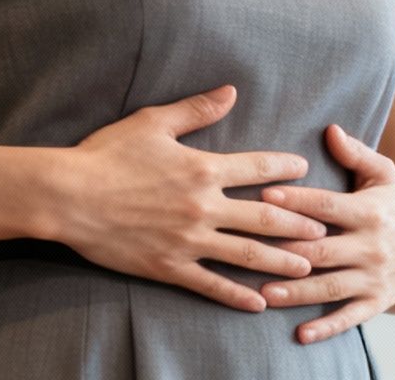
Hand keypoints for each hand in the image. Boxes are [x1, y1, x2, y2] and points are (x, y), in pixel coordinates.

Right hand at [51, 84, 328, 312]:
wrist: (67, 196)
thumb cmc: (107, 154)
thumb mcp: (153, 122)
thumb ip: (197, 110)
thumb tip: (231, 91)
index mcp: (203, 168)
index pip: (258, 166)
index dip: (286, 166)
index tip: (305, 168)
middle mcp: (204, 206)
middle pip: (265, 216)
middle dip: (299, 224)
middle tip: (326, 230)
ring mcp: (189, 240)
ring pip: (247, 254)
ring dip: (281, 262)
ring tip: (307, 268)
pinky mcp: (170, 266)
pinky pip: (211, 284)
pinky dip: (237, 295)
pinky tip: (258, 303)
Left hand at [254, 124, 394, 344]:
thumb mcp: (385, 174)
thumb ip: (356, 153)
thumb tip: (330, 129)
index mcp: (369, 212)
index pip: (327, 206)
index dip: (297, 202)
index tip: (264, 196)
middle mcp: (371, 247)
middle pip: (323, 250)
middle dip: (288, 251)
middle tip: (250, 250)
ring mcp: (373, 278)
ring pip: (331, 286)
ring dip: (298, 292)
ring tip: (266, 293)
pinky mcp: (376, 302)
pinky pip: (349, 317)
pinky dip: (326, 327)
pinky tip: (301, 334)